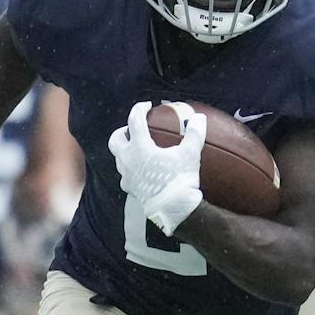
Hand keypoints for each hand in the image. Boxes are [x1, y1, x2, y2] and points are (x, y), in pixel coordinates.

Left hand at [110, 101, 203, 233]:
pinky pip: (125, 177)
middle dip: (122, 132)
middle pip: (115, 140)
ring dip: (125, 151)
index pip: (134, 121)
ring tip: (138, 149)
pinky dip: (130, 170)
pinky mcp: (131, 189)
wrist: (173, 209)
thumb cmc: (180, 179)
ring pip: (118, 158)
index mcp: (139, 147)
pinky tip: (141, 171)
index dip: (139, 109)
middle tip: (134, 129)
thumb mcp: (190, 154)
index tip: (146, 106)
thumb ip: (194, 134)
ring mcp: (127, 176)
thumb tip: (199, 118)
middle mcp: (128, 160)